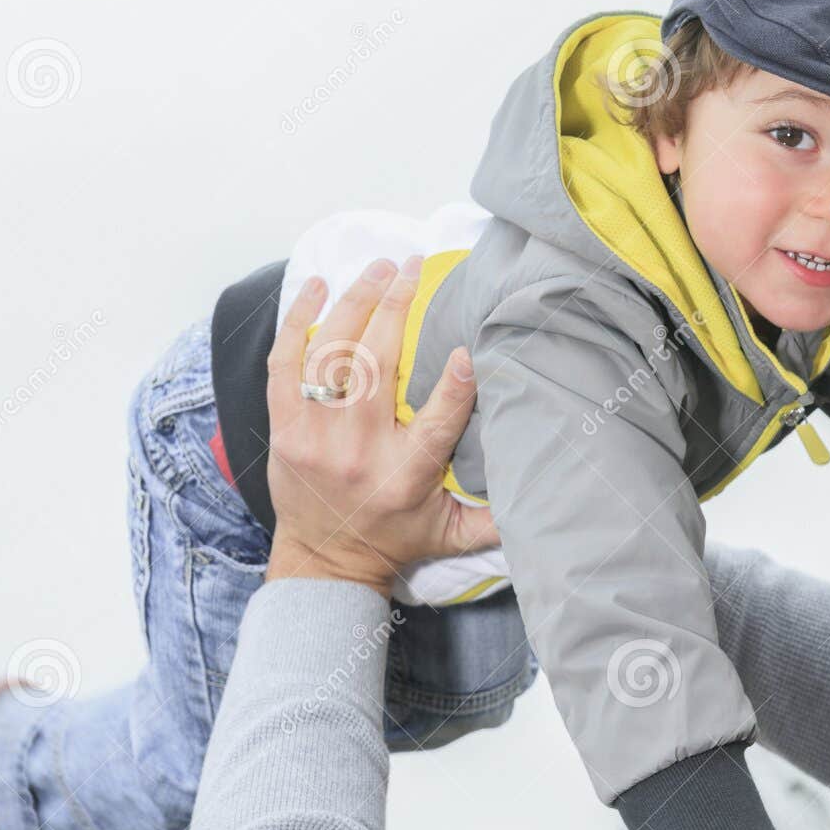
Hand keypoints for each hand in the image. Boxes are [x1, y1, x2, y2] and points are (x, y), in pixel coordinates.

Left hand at [262, 256, 499, 595]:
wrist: (325, 561)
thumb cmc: (395, 539)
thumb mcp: (452, 535)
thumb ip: (496, 517)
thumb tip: (545, 494)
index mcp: (406, 475)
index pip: (437, 423)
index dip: (455, 384)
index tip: (466, 347)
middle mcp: (359, 452)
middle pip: (377, 369)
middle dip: (396, 309)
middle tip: (413, 269)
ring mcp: (315, 437)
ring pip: (332, 356)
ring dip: (354, 303)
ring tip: (378, 268)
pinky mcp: (284, 427)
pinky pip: (284, 363)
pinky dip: (297, 321)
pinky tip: (314, 287)